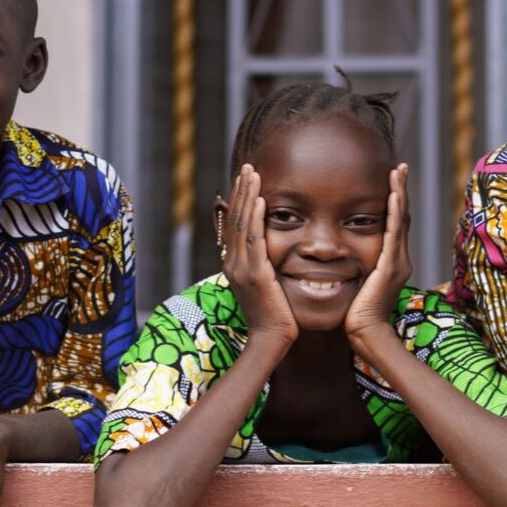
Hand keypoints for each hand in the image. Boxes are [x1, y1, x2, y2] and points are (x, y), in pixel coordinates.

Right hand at [221, 165, 297, 346]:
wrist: (270, 340)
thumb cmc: (273, 316)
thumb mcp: (264, 286)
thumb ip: (262, 266)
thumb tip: (268, 252)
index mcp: (234, 265)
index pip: (234, 225)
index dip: (238, 200)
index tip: (244, 179)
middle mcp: (233, 263)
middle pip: (234, 218)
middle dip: (240, 190)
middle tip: (247, 166)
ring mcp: (242, 268)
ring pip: (242, 224)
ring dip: (248, 196)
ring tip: (252, 173)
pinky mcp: (256, 274)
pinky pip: (255, 240)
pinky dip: (257, 218)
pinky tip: (262, 200)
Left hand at [345, 164, 410, 339]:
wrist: (367, 335)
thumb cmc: (357, 316)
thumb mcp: (358, 285)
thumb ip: (357, 270)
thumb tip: (343, 261)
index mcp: (392, 262)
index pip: (395, 225)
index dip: (395, 202)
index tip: (392, 181)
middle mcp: (400, 259)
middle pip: (403, 217)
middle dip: (401, 190)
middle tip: (401, 167)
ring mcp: (398, 262)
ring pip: (401, 220)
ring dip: (399, 194)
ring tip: (399, 172)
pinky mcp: (391, 267)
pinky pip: (393, 233)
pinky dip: (394, 213)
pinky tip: (393, 195)